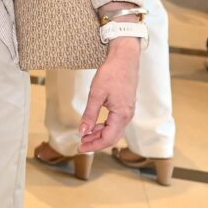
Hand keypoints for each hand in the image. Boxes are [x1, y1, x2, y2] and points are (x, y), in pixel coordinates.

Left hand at [78, 37, 139, 152]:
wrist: (124, 59)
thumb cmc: (111, 74)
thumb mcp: (96, 94)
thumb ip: (90, 114)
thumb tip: (83, 131)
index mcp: (122, 115)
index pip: (108, 138)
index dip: (94, 145)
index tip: (80, 148)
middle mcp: (127, 116)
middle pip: (112, 137)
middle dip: (96, 143)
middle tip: (80, 145)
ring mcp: (127, 112)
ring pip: (114, 131)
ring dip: (99, 135)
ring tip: (84, 136)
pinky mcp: (125, 107)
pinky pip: (115, 123)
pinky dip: (104, 127)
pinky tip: (93, 126)